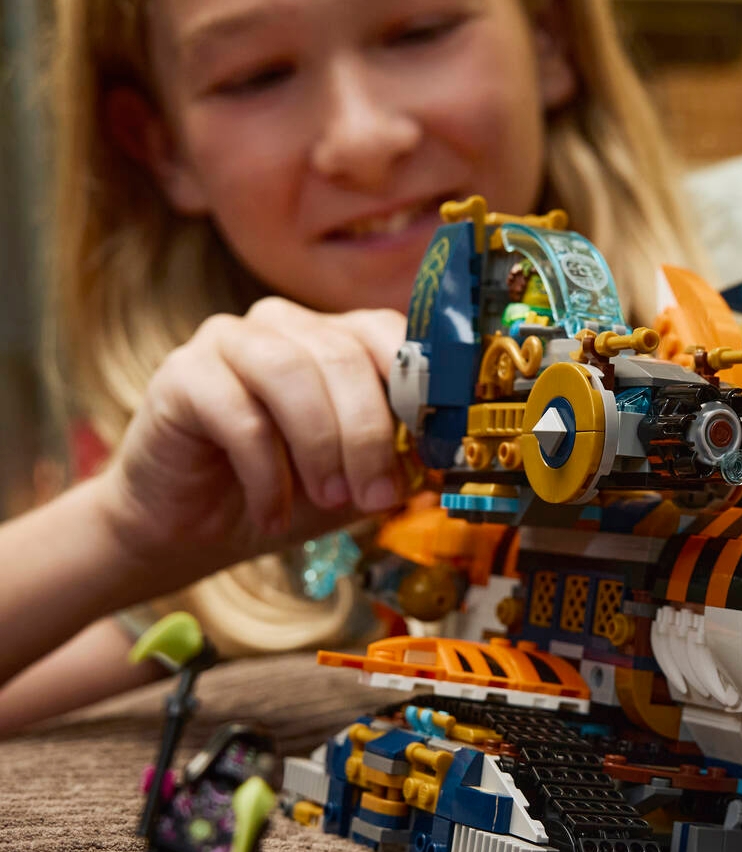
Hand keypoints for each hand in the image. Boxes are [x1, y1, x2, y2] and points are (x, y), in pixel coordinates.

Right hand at [93, 298, 408, 576]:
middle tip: (376, 496)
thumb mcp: (356, 479)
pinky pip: (239, 415)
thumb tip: (450, 461)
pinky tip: (272, 513)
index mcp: (334, 336)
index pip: (389, 333)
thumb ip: (398, 459)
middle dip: (369, 433)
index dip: (418, 390)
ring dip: (321, 445)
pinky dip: (267, 473)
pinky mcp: (182, 374)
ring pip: (292, 373)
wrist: (191, 528)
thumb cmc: (283, 493)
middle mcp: (284, 324)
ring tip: (329, 499)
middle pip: (343, 355)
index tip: (436, 451)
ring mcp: (229, 340)